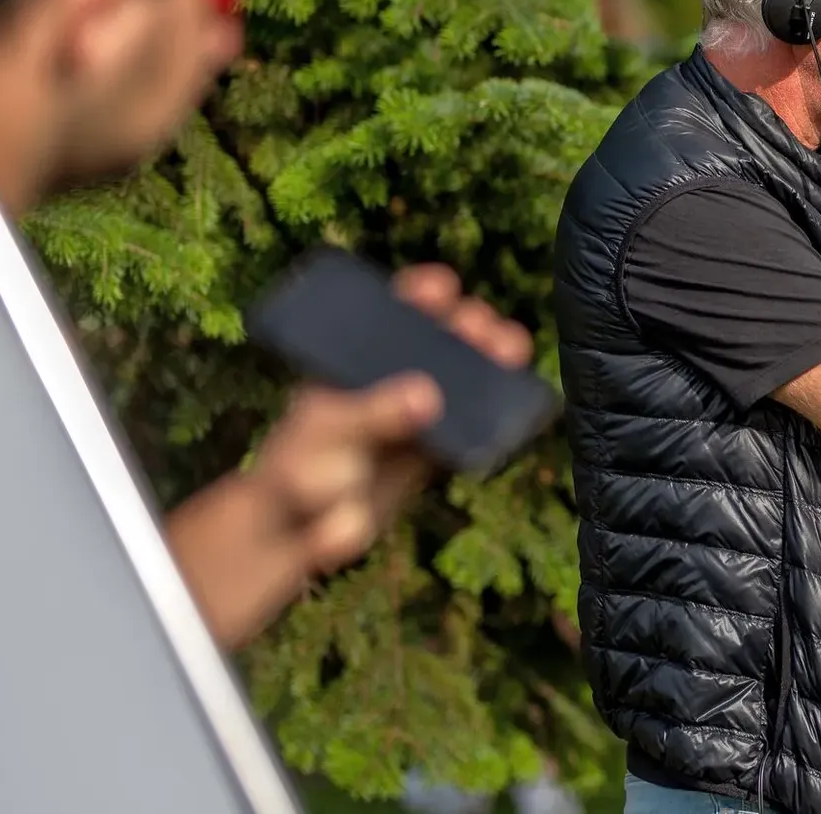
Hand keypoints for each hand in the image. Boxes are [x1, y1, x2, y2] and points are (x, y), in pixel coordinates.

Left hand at [249, 264, 532, 574]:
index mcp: (355, 359)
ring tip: (512, 354)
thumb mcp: (332, 434)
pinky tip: (519, 401)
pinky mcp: (434, 448)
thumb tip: (427, 396)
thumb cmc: (300, 468)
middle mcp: (390, 377)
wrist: (300, 530)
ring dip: (492, 362)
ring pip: (464, 377)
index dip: (422, 294)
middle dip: (470, 327)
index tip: (444, 290)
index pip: (393, 312)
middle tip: (489, 333)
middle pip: (440, 339)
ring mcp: (415, 412)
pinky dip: (498, 409)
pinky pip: (473, 423)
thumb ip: (376, 414)